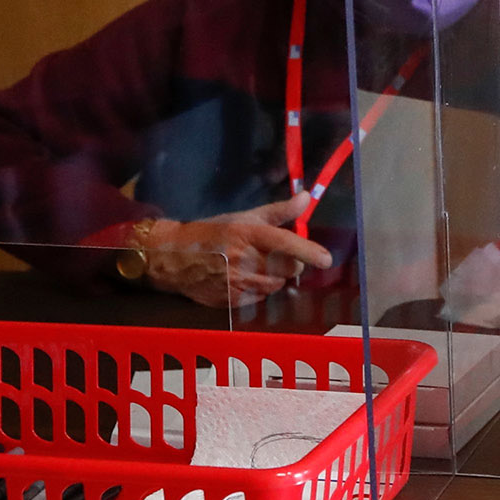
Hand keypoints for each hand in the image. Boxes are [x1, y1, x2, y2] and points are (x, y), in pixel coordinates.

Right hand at [142, 196, 334, 307]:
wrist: (173, 257)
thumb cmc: (213, 233)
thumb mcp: (244, 217)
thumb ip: (279, 211)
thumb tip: (306, 198)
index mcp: (248, 234)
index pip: (286, 243)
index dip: (309, 252)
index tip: (326, 259)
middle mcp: (245, 259)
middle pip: (288, 270)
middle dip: (291, 264)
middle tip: (279, 258)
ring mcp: (237, 283)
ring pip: (276, 286)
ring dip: (275, 278)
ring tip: (258, 267)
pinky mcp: (231, 301)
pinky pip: (260, 299)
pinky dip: (260, 291)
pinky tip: (246, 280)